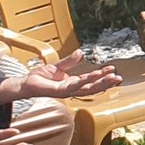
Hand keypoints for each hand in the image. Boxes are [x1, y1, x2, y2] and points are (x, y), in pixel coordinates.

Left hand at [2, 57, 120, 101]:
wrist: (25, 83)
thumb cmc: (39, 77)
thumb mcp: (58, 66)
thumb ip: (70, 61)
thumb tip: (80, 52)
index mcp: (72, 82)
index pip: (90, 80)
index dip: (102, 76)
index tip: (112, 69)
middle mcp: (71, 89)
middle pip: (93, 87)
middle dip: (107, 83)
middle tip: (119, 78)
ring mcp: (67, 91)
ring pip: (87, 88)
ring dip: (101, 84)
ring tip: (113, 78)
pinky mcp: (60, 91)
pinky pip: (75, 87)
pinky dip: (86, 82)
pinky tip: (95, 77)